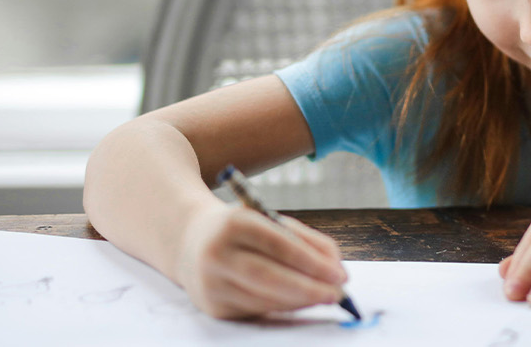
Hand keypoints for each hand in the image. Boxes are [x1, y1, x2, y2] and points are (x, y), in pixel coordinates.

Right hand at [173, 202, 347, 318]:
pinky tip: (302, 301)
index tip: (340, 274)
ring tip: (326, 297)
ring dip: (302, 301)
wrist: (191, 242)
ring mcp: (212, 282)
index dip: (313, 263)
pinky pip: (257, 309)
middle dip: (310, 289)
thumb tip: (335, 267)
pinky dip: (285, 307)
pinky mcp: (213, 306)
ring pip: (265, 299)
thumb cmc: (242, 229)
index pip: (279, 245)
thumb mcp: (269, 220)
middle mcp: (218, 254)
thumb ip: (305, 239)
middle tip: (338, 294)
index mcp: (234, 223)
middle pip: (270, 277)